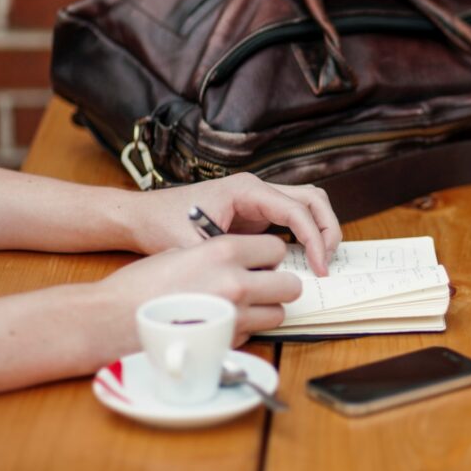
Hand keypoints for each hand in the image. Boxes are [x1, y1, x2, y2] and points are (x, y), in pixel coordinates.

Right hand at [98, 234, 301, 347]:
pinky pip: (254, 334)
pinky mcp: (226, 343)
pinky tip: (221, 323)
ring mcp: (234, 316)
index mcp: (224, 251)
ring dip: (266, 310)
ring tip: (242, 307)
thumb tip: (244, 261)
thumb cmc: (140, 285)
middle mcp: (236, 282)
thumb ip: (218, 255)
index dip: (270, 256)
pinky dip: (245, 330)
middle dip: (279, 285)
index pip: (277, 248)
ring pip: (278, 314)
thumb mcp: (181, 252)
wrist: (111, 320)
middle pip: (290, 285)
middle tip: (262, 286)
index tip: (261, 261)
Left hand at [125, 173, 340, 275]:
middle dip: (327, 229)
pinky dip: (306, 235)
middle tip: (327, 263)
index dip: (314, 239)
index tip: (319, 267)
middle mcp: (257, 189)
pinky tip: (303, 260)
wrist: (142, 216)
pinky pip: (293, 218)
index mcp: (246, 189)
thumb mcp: (193, 246)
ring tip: (321, 260)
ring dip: (321, 229)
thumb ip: (227, 261)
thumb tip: (259, 281)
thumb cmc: (163, 224)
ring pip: (308, 204)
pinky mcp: (257, 213)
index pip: (297, 209)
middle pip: (313, 199)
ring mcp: (259, 199)